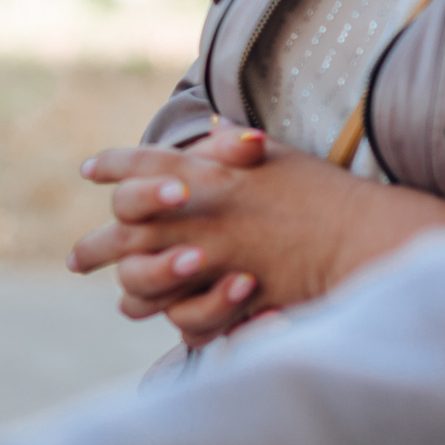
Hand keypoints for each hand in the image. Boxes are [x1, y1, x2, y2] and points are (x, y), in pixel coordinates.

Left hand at [68, 127, 444, 344]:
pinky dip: (167, 315)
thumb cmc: (326, 194)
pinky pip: (180, 313)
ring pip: (141, 274)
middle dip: (96, 245)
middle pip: (124, 225)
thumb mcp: (277, 158)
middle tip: (77, 260)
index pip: (140, 163)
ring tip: (116, 290)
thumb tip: (212, 128)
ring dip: (126, 284)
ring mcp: (212, 254)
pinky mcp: (230, 293)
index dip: (111, 166)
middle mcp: (200, 213)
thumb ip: (234, 150)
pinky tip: (154, 315)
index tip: (89, 170)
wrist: (366, 237)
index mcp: (207, 173)